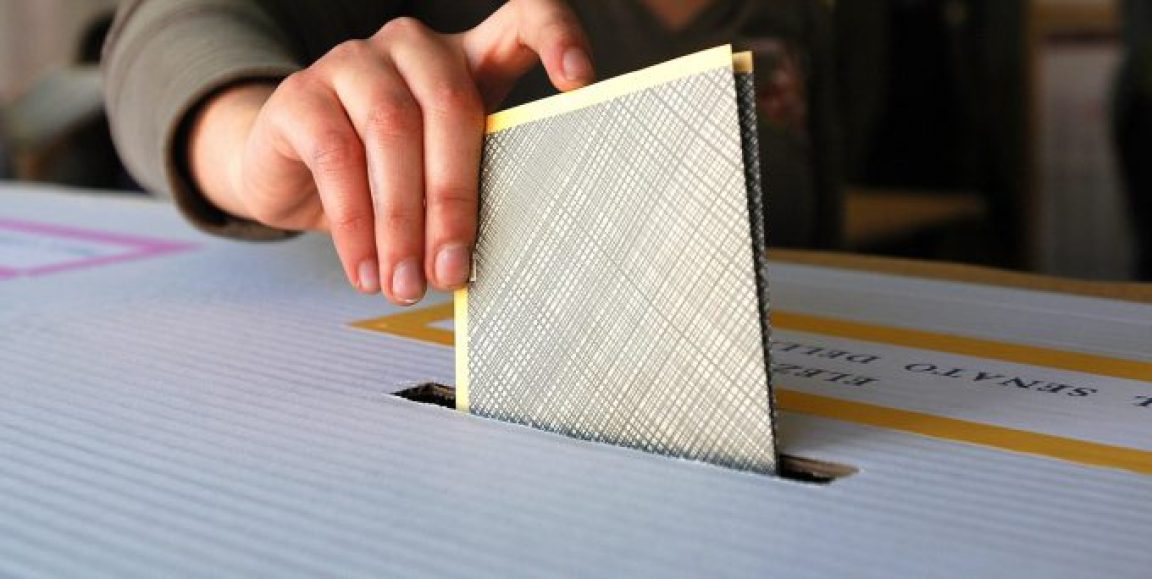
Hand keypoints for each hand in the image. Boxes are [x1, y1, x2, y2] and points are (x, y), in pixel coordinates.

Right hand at [188, 0, 593, 304]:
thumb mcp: (440, 174)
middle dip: (455, 200)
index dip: (557, 37)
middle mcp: (414, 47)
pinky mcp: (300, 92)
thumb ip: (474, 189)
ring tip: (406, 283)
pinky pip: (335, 156)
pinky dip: (354, 223)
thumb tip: (504, 262)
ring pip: (390, 132)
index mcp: (467, 59)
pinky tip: (365, 269)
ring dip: (402, 222)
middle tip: (453, 271)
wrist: (291, 172)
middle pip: (450, 105)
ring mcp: (354, 61)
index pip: (523, 20)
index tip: (579, 82)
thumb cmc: (386, 176)